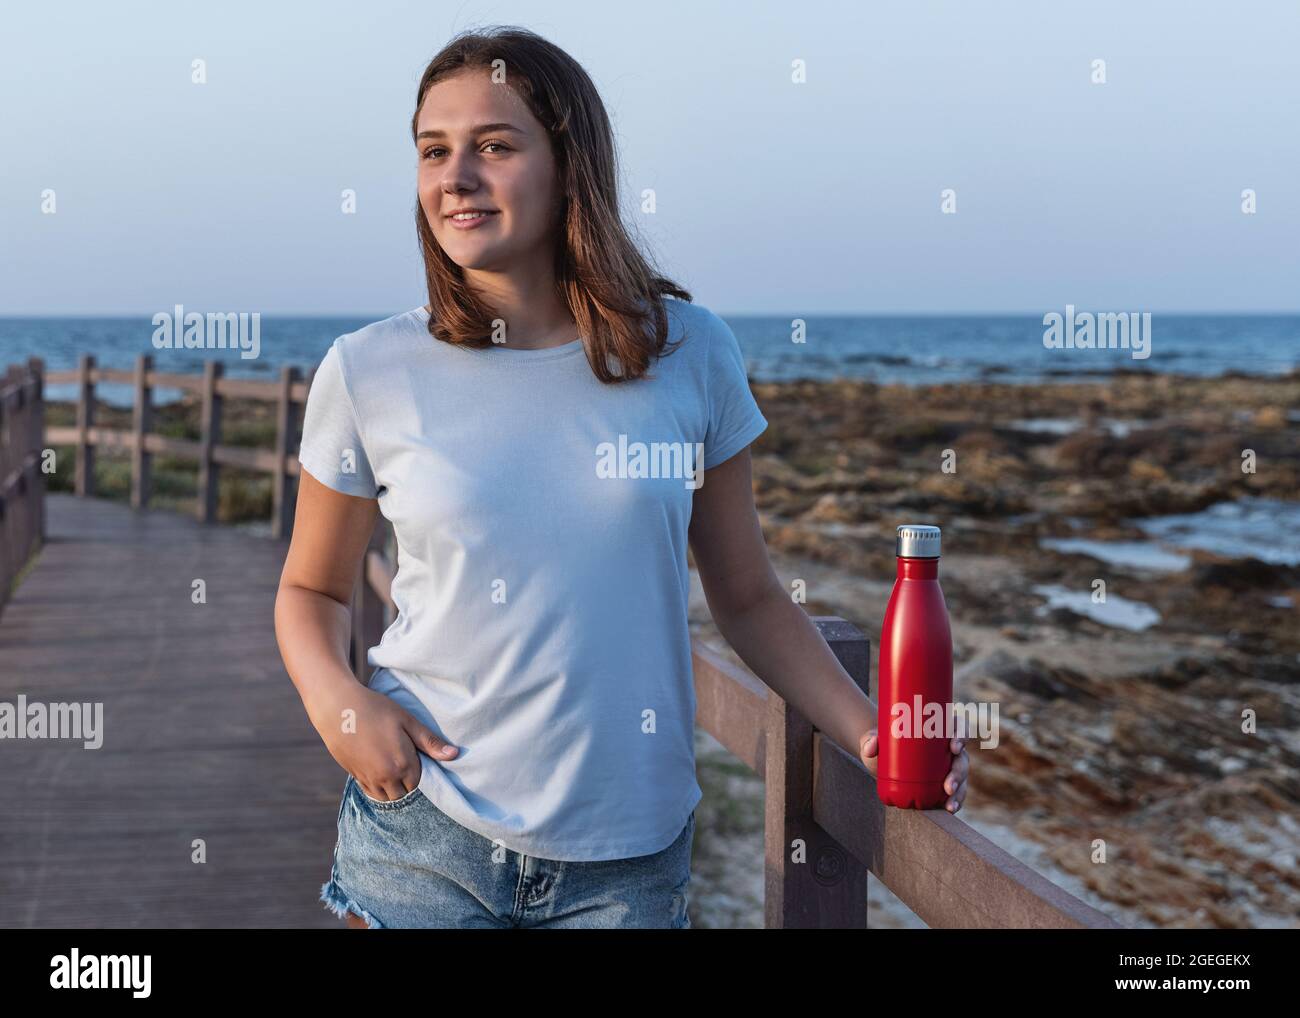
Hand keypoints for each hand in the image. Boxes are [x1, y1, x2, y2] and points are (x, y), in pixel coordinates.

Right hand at [315, 686, 457, 801]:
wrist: (337, 707)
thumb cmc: (376, 709)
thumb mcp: (407, 721)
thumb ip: (430, 742)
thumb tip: (454, 755)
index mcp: (403, 764)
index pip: (420, 784)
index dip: (422, 774)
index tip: (420, 761)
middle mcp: (386, 777)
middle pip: (404, 794)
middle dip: (409, 785)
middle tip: (408, 766)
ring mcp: (369, 778)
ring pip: (387, 797)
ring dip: (394, 790)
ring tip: (395, 771)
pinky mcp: (355, 776)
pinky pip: (371, 792)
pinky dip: (378, 788)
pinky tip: (380, 774)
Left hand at [859, 729, 968, 813]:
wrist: (879, 758)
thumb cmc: (881, 742)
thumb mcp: (874, 739)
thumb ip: (870, 741)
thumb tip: (870, 749)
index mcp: (938, 728)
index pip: (957, 727)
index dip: (961, 735)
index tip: (953, 747)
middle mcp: (946, 747)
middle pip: (961, 757)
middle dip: (959, 772)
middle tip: (947, 786)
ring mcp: (945, 765)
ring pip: (961, 776)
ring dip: (959, 790)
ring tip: (949, 803)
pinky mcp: (941, 781)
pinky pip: (955, 791)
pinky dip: (956, 800)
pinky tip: (950, 809)